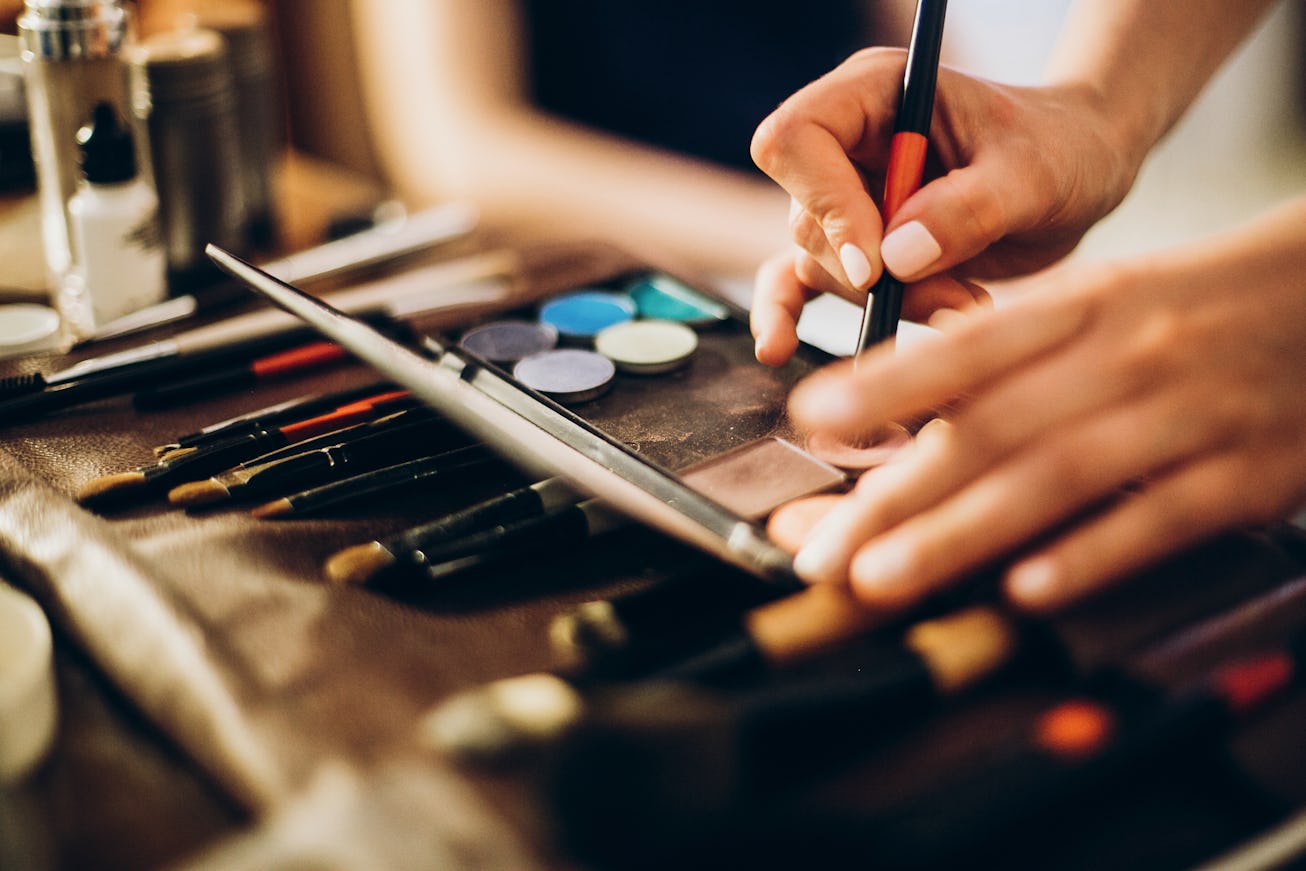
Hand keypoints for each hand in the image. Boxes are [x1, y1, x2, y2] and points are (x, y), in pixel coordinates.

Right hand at [749, 48, 1143, 363]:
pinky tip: (777, 349)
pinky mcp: (854, 248)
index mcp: (876, 95)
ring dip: (887, 303)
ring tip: (963, 304)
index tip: (875, 265)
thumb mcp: (1036, 173)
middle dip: (874, 274)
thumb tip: (894, 258)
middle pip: (806, 217)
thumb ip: (971, 208)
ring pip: (819, 265)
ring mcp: (845, 197)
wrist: (1080, 176)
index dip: (825, 204)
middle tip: (953, 295)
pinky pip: (797, 283)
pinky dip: (787, 315)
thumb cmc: (1064, 150)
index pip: (798, 140)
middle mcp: (847, 144)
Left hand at [773, 199, 1305, 611]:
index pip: (971, 343)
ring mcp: (1185, 416)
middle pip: (993, 427)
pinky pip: (1158, 520)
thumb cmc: (1201, 304)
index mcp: (1085, 305)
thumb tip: (913, 371)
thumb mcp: (1108, 298)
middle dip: (896, 493)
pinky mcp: (1244, 476)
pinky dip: (1089, 554)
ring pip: (1056, 478)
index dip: (888, 382)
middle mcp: (1125, 355)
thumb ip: (1015, 341)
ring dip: (961, 532)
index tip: (813, 418)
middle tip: (820, 548)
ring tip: (882, 578)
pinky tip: (1024, 590)